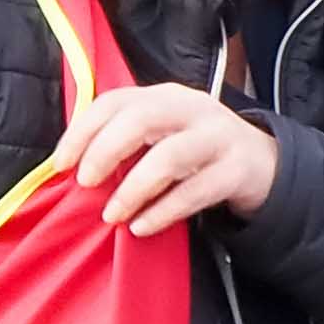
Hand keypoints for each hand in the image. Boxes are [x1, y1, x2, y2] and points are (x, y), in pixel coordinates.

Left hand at [70, 82, 277, 234]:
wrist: (263, 164)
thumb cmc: (196, 151)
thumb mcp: (162, 134)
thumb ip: (125, 142)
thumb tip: (73, 168)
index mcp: (165, 96)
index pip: (115, 101)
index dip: (83, 131)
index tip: (61, 164)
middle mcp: (192, 108)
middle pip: (142, 118)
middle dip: (106, 150)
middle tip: (86, 182)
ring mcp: (218, 137)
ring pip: (170, 156)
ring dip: (134, 187)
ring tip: (113, 214)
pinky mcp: (237, 170)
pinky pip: (196, 191)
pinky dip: (164, 211)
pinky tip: (142, 227)